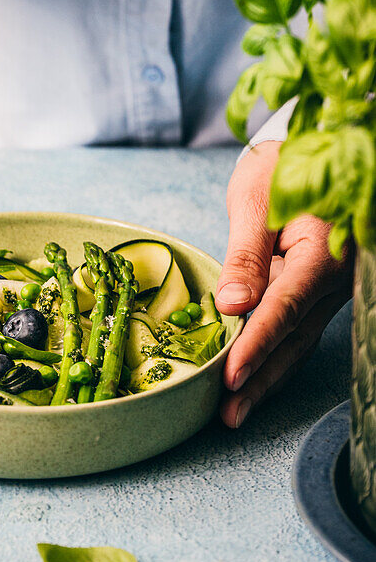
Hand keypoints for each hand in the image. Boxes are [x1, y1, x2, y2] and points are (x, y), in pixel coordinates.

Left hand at [215, 141, 351, 428]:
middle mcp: (334, 280)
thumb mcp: (256, 199)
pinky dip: (274, 358)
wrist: (317, 144)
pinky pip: (298, 330)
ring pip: (297, 342)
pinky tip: (252, 380)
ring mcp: (331, 289)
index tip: (229, 377)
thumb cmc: (283, 165)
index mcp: (322, 254)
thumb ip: (246, 256)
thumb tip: (231, 307)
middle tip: (226, 417)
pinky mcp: (319, 291)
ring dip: (266, 378)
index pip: (283, 310)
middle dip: (258, 380)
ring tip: (233, 413)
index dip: (255, 346)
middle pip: (293, 339)